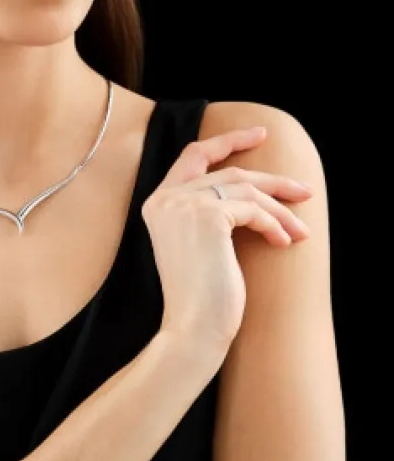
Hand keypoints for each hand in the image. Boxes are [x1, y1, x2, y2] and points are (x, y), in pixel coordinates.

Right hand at [141, 126, 312, 347]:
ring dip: (280, 210)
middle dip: (272, 181)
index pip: (193, 155)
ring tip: (300, 231)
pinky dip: (274, 224)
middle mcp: (166, 197)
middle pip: (230, 172)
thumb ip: (208, 212)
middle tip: (304, 189)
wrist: (192, 326)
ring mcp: (184, 203)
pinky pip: (252, 210)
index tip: (258, 134)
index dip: (227, 141)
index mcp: (157, 202)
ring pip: (246, 189)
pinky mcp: (207, 216)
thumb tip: (251, 192)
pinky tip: (285, 242)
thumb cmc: (200, 294)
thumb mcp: (199, 243)